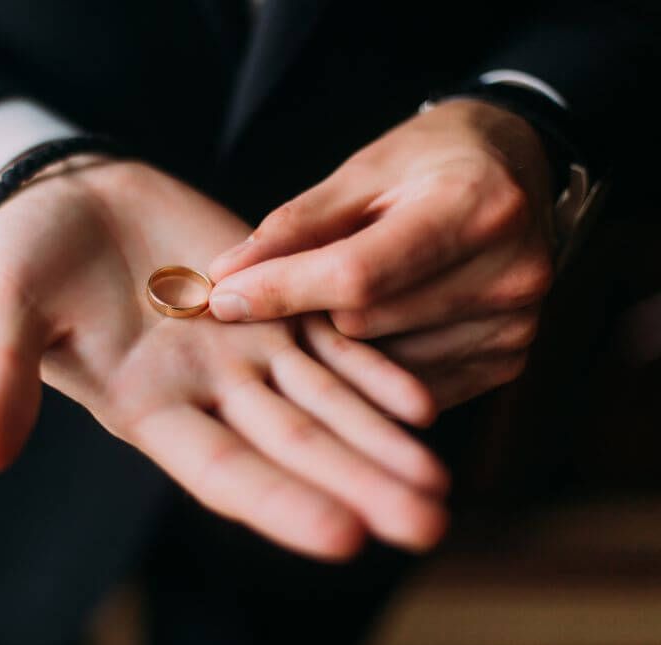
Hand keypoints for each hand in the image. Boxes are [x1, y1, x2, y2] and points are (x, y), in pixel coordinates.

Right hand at [0, 158, 448, 557]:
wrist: (69, 198)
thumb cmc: (24, 257)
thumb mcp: (5, 311)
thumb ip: (3, 377)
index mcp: (146, 410)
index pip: (222, 470)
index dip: (279, 501)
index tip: (343, 537)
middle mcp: (207, 393)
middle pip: (295, 448)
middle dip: (360, 485)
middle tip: (430, 525)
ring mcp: (245, 349)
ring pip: (326, 403)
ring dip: (383, 441)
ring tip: (442, 484)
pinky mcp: (270, 302)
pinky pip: (331, 340)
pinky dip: (373, 369)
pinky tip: (421, 399)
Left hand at [208, 100, 554, 408]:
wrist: (515, 169)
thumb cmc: (431, 162)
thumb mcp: (363, 171)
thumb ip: (296, 225)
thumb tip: (225, 275)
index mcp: (474, 206)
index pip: (357, 273)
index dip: (281, 291)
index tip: (223, 298)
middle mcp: (509, 273)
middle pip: (365, 323)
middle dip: (308, 312)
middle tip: (281, 292)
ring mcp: (516, 325)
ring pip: (382, 366)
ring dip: (343, 344)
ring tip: (334, 303)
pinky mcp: (509, 361)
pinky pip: (412, 387)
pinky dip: (377, 367)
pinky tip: (373, 330)